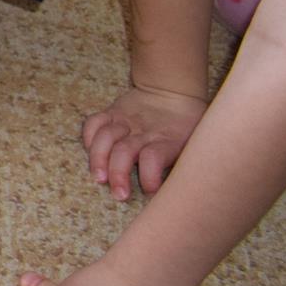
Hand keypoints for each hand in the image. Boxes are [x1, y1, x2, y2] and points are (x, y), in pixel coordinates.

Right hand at [81, 86, 207, 201]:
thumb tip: (181, 191)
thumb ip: (186, 162)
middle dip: (118, 174)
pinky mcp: (112, 113)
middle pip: (125, 151)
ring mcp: (125, 120)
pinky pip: (94, 123)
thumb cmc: (188, 124)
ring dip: (98, 159)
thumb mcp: (197, 142)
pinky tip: (90, 152)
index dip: (149, 176)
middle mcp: (144, 130)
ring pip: (105, 138)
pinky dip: (88, 139)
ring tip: (98, 178)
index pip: (154, 157)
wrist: (173, 91)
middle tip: (119, 195)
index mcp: (169, 139)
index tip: (150, 192)